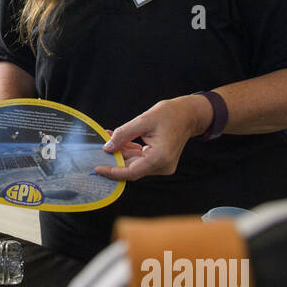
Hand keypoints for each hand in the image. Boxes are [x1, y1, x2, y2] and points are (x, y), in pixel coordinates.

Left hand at [94, 95, 211, 182]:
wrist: (188, 115)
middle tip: (98, 149)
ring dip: (121, 153)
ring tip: (109, 139)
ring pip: (135, 164)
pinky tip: (120, 141)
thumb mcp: (143, 120)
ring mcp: (163, 166)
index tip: (97, 168)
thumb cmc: (170, 114)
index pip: (131, 172)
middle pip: (132, 169)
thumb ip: (123, 135)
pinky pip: (141, 160)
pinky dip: (130, 152)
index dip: (113, 171)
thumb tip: (107, 148)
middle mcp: (163, 166)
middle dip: (115, 159)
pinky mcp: (161, 162)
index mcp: (160, 157)